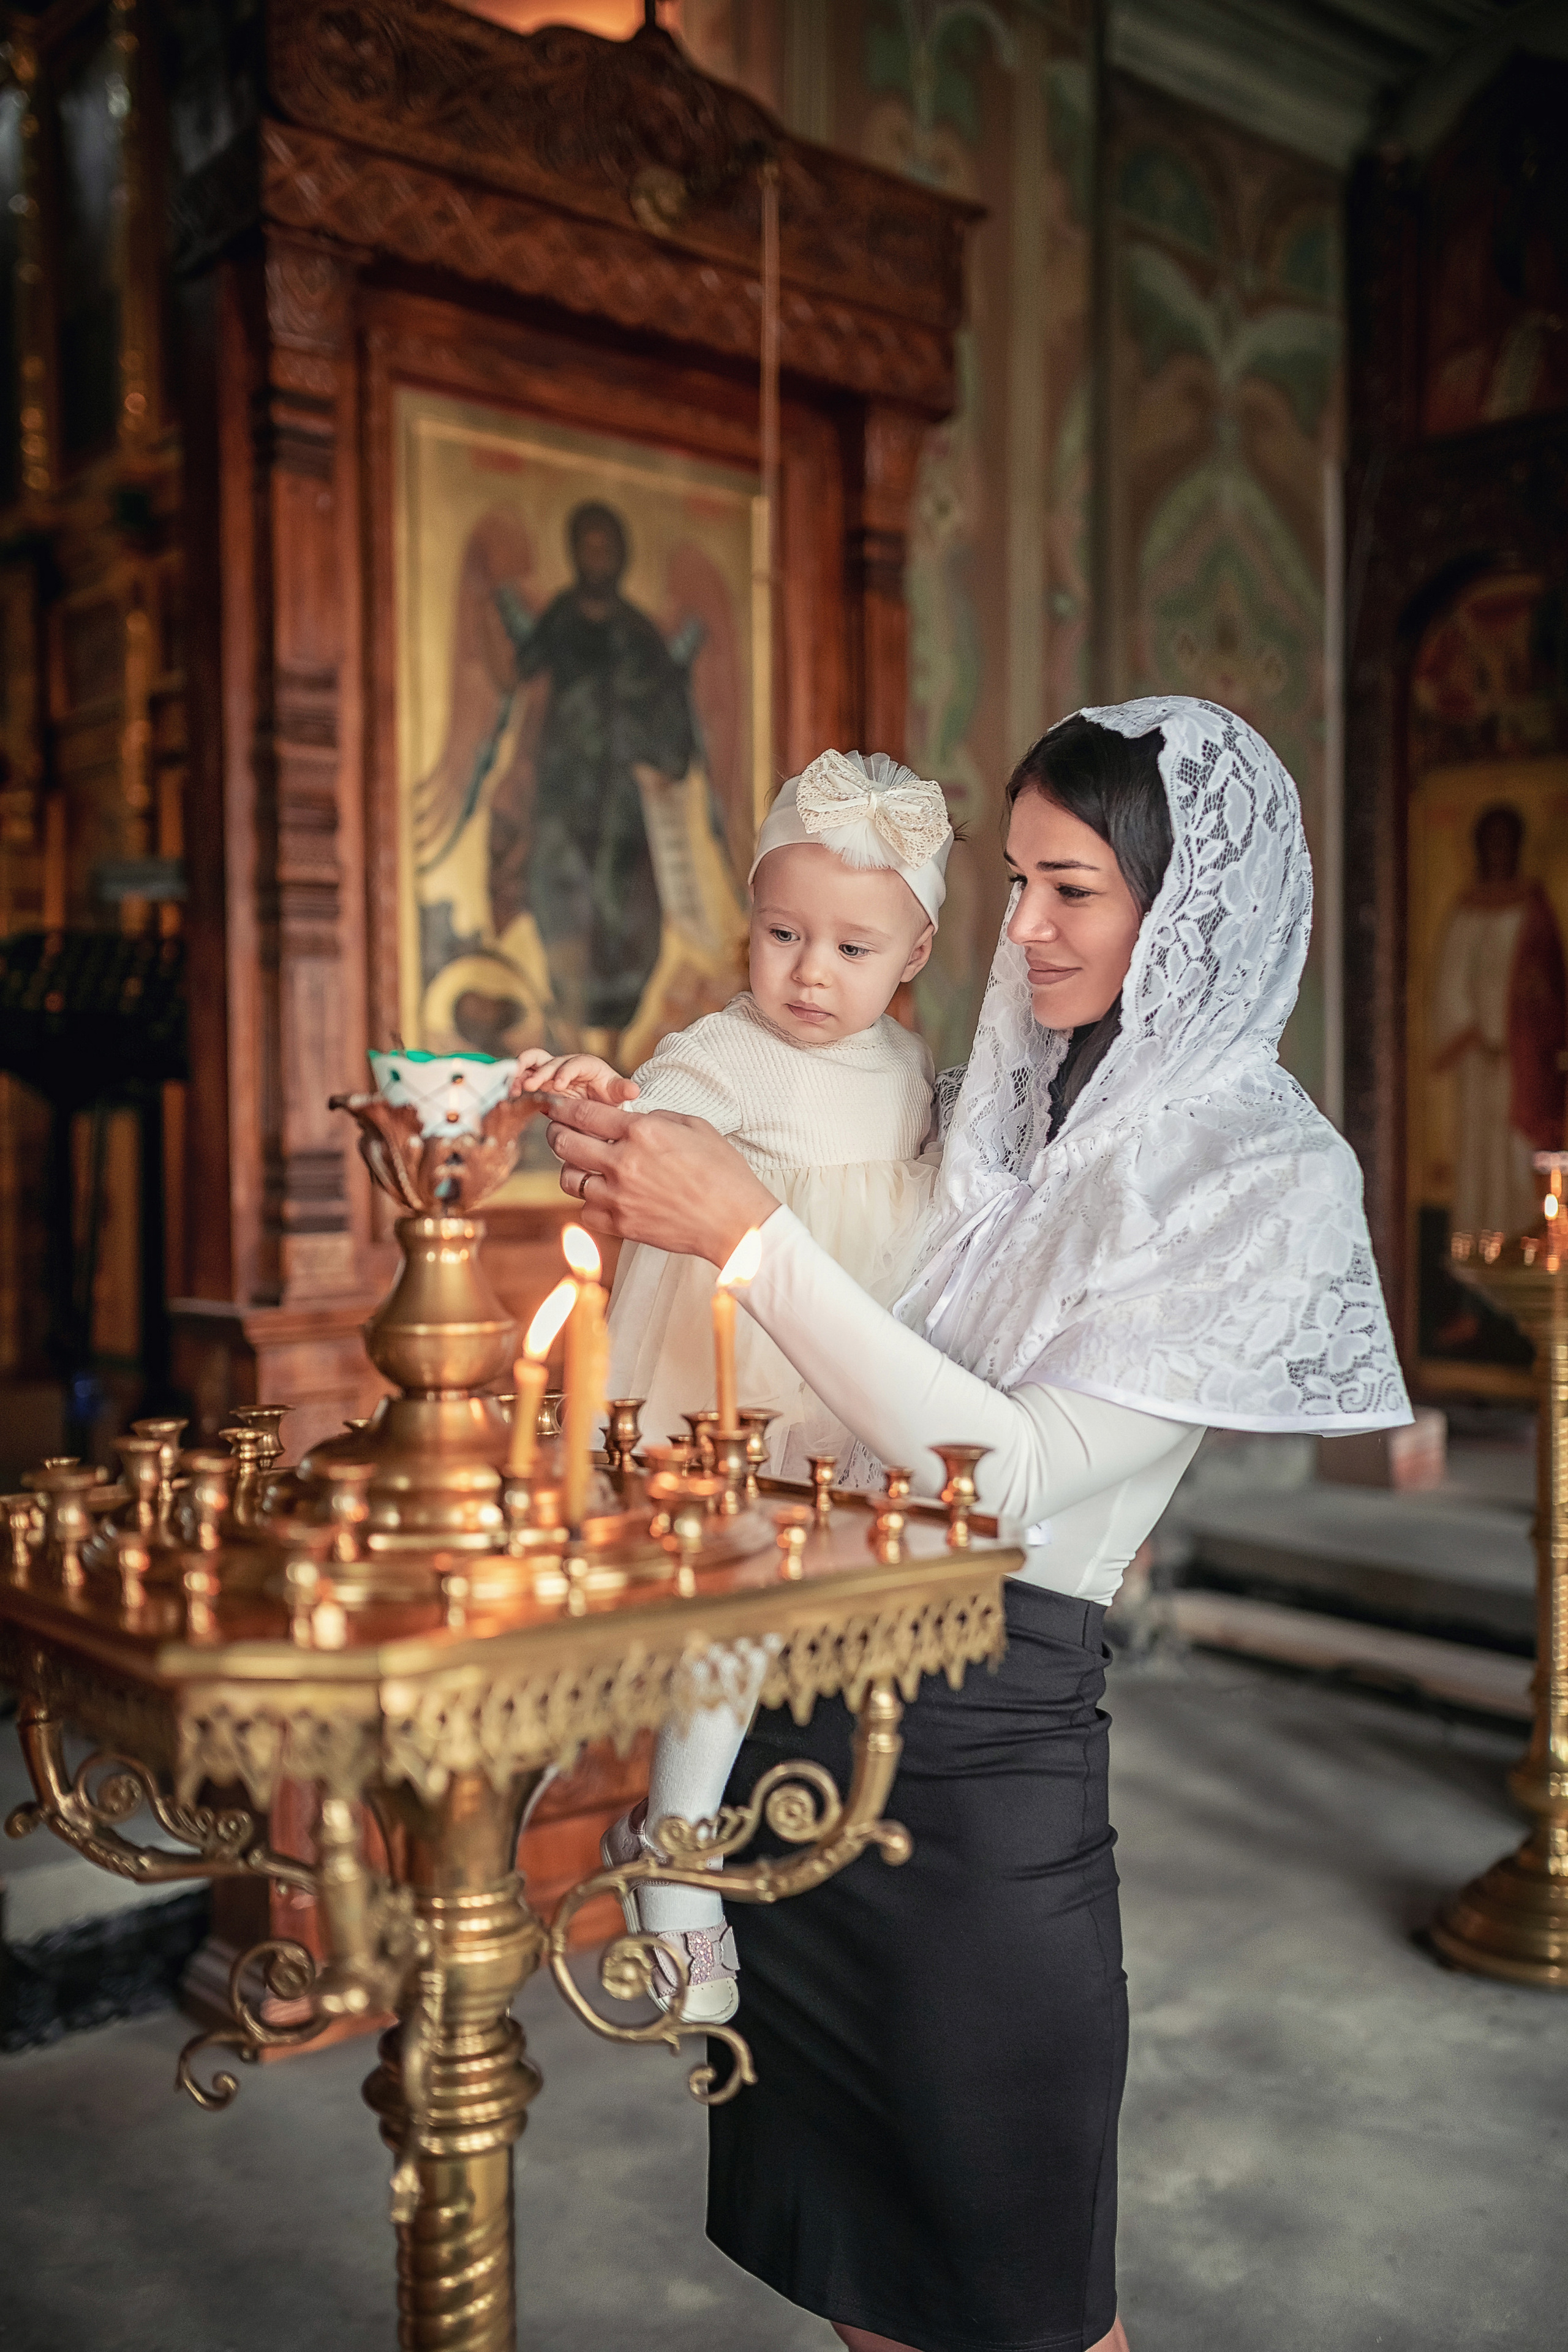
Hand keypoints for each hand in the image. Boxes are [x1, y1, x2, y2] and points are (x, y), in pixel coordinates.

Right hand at [511, 1049, 640, 1106]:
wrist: (597, 1102)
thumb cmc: (607, 1095)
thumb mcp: (615, 1093)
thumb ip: (621, 1090)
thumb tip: (634, 1090)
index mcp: (586, 1064)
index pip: (574, 1063)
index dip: (565, 1071)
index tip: (559, 1085)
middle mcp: (566, 1064)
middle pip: (550, 1061)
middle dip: (540, 1073)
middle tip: (531, 1085)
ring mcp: (551, 1071)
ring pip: (533, 1064)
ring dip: (522, 1073)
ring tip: (515, 1087)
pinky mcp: (540, 1082)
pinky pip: (525, 1076)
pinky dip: (517, 1082)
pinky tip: (511, 1094)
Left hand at [544, 1095, 778, 1265]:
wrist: (736, 1222)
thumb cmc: (723, 1173)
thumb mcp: (695, 1127)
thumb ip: (657, 1117)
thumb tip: (631, 1116)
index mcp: (643, 1131)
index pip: (584, 1113)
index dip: (563, 1107)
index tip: (556, 1107)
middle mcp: (623, 1162)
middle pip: (564, 1143)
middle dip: (558, 1134)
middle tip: (562, 1133)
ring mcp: (618, 1196)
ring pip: (568, 1179)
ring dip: (573, 1169)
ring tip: (587, 1167)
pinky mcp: (620, 1225)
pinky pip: (585, 1210)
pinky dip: (591, 1203)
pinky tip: (607, 1197)